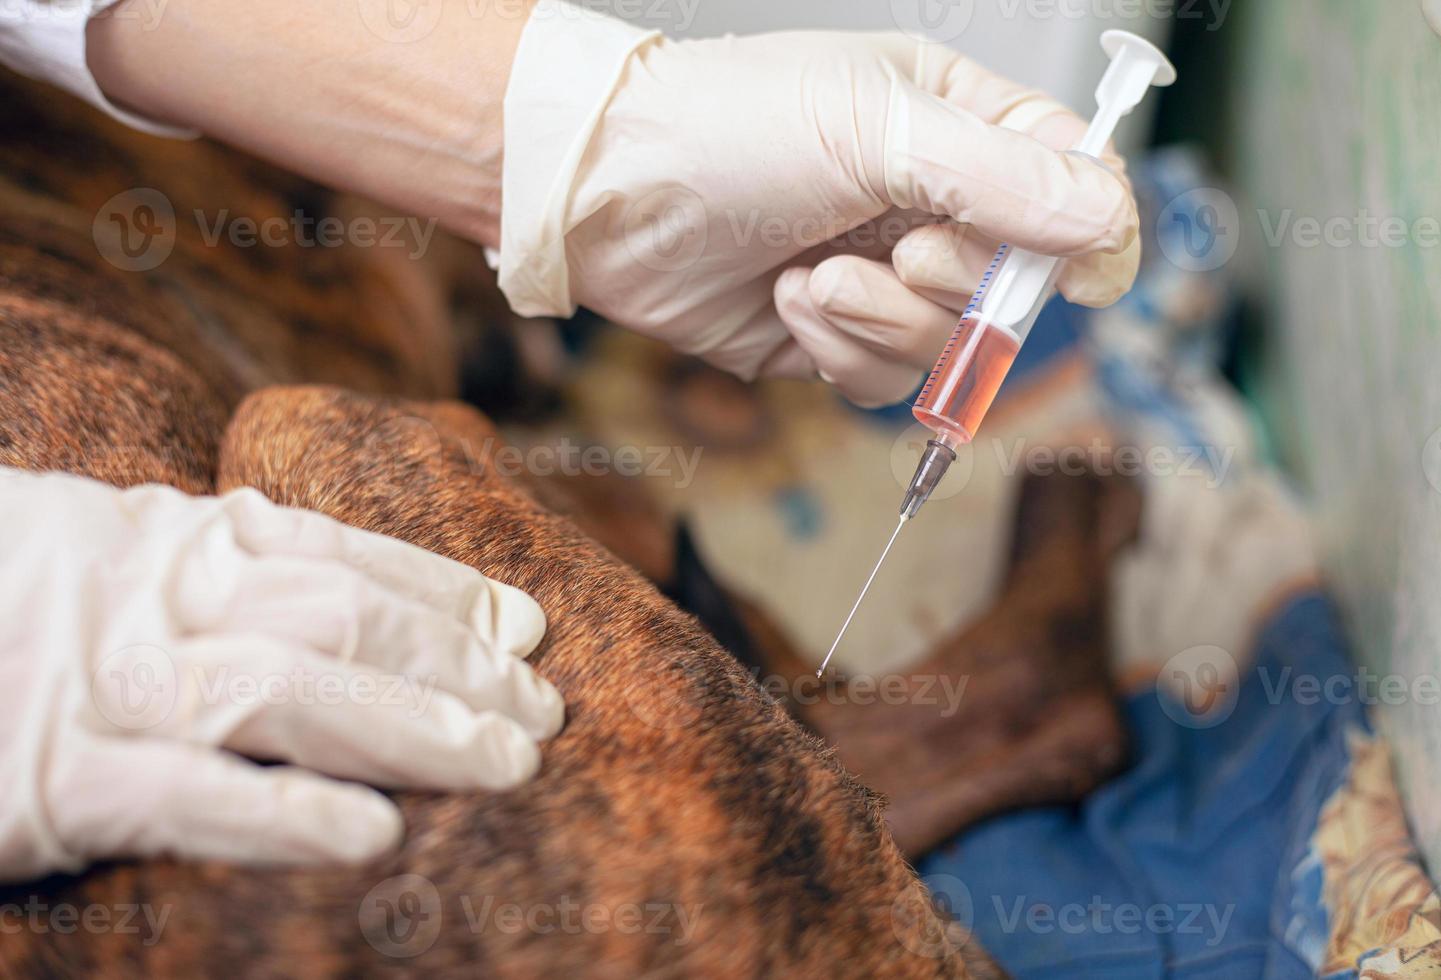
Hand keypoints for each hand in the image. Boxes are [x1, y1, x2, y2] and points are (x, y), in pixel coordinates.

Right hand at [0, 467, 562, 882]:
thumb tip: (297, 552)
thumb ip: (194, 551)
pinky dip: (281, 814)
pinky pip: (186, 797)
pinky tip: (370, 835)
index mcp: (168, 538)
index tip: (523, 623)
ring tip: (505, 760)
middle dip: (452, 662)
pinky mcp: (49, 785)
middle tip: (541, 705)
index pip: (342, 556)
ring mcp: (103, 689)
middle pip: (339, 619)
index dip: (441, 591)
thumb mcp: (95, 542)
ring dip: (410, 729)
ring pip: (288, 694)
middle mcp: (150, 598)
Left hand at [497, 4, 1140, 405]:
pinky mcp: (833, 337)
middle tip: (898, 249)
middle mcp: (930, 203)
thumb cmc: (732, 125)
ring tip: (814, 277)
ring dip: (882, 319)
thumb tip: (1108, 222)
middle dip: (957, 281)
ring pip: (950, 343)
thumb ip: (1001, 177)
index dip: (1088, 236)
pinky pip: (885, 378)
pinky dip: (841, 349)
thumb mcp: (877, 126)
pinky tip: (789, 301)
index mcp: (959, 124)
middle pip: (1018, 284)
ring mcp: (882, 276)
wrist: (608, 194)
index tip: (1081, 274)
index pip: (1072, 184)